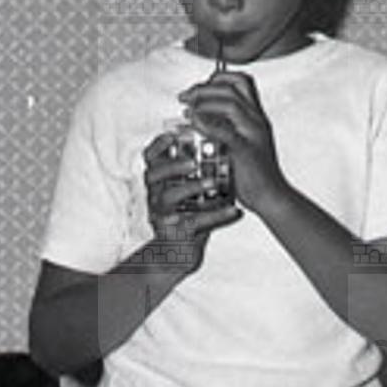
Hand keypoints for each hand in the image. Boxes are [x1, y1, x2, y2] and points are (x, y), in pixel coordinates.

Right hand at [142, 130, 241, 250]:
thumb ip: (197, 167)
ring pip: (170, 196)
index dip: (158, 145)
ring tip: (214, 182)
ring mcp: (163, 213)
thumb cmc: (188, 213)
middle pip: (154, 174)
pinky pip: (195, 221)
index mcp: (159, 180)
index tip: (173, 135)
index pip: (151, 157)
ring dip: (193, 186)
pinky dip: (217, 215)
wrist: (180, 252)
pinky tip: (235, 210)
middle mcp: (156, 194)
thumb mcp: (190, 188)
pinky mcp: (176, 231)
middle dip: (174, 165)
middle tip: (194, 162)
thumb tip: (218, 138)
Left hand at [178, 70, 283, 212]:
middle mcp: (257, 121)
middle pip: (233, 88)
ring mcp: (253, 134)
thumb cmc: (253, 173)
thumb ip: (224, 127)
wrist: (270, 196)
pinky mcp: (245, 150)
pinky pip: (225, 130)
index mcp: (256, 117)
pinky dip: (205, 123)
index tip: (198, 88)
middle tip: (185, 97)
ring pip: (230, 104)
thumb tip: (198, 116)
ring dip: (203, 102)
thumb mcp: (240, 142)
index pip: (242, 82)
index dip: (217, 78)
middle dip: (204, 88)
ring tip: (187, 108)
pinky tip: (192, 123)